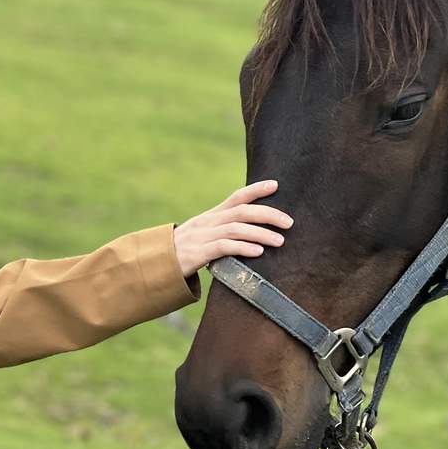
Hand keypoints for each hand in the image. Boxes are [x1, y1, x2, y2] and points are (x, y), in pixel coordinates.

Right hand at [173, 180, 292, 277]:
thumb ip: (224, 230)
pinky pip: (224, 247)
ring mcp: (203, 236)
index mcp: (212, 215)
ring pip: (236, 229)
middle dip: (268, 214)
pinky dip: (243, 247)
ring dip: (261, 233)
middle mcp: (209, 222)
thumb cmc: (186, 250)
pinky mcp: (199, 253)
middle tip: (289, 222)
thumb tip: (253, 232)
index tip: (276, 185)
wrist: (158, 263)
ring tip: (280, 240)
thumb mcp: (204, 234)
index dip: (256, 189)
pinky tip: (258, 251)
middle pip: (242, 211)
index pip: (236, 197)